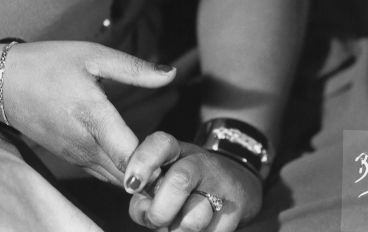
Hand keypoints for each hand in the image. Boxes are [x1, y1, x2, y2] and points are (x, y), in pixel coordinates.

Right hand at [0, 41, 175, 184]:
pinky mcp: (71, 159)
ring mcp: (76, 156)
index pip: (131, 156)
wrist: (2, 83)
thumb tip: (171, 73)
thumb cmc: (48, 63)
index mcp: (93, 115)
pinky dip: (124, 172)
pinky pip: (105, 175)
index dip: (157, 161)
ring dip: (141, 175)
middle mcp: (85, 144)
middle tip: (177, 157)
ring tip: (162, 157)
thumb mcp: (91, 54)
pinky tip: (138, 157)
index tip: (176, 151)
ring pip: (118, 180)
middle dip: (156, 172)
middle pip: (129, 176)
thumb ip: (133, 68)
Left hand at [124, 134, 262, 229]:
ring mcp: (221, 186)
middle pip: (179, 181)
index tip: (131, 185)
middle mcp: (200, 163)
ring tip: (179, 225)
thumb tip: (144, 211)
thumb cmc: (186, 183)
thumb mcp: (163, 177)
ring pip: (195, 219)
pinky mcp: (235, 212)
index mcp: (176, 150)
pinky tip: (200, 228)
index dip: (143, 162)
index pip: (160, 144)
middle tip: (155, 220)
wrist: (237, 183)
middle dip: (160, 210)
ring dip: (179, 230)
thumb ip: (145, 192)